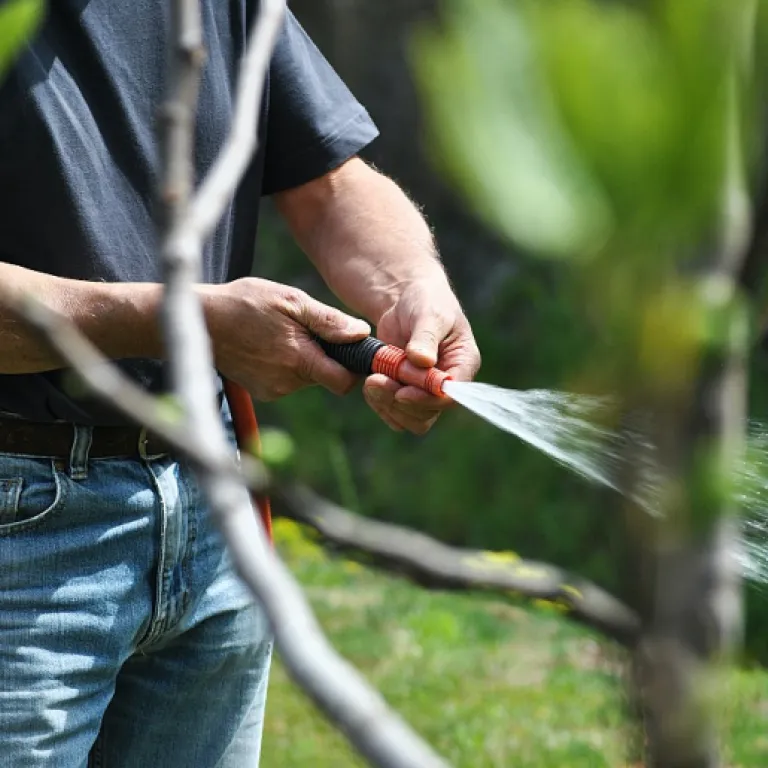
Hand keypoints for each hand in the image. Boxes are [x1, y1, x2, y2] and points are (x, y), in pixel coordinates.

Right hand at [201, 278, 369, 400]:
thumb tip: (361, 333)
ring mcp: (273, 389)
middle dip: (325, 356)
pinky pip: (289, 381)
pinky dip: (287, 365)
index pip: (343, 382)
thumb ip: (328, 321)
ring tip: (282, 334)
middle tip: (306, 329)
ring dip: (304, 358)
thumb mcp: (290, 301)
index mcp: (299, 359)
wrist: (200, 320)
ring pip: (307, 377)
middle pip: (326, 377)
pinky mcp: (262, 391)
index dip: (353, 368)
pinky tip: (269, 345)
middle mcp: (287, 382)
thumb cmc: (245, 303)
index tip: (352, 350)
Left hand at [363, 277, 480, 433]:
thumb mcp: (428, 313)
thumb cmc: (424, 301)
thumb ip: (426, 337)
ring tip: (371, 380)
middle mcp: (446, 383)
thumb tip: (422, 361)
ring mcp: (425, 391)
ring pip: (411, 419)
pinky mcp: (406, 392)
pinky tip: (369, 382)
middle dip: (401, 402)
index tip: (402, 392)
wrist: (404, 299)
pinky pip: (394, 413)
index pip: (451, 396)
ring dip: (388, 405)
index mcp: (463, 364)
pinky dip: (380, 403)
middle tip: (376, 380)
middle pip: (429, 413)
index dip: (427, 399)